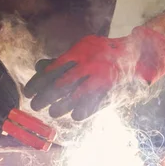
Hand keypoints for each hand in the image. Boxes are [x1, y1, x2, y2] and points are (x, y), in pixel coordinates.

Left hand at [24, 27, 164, 120]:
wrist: (136, 54)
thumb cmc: (103, 53)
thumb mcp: (81, 50)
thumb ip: (61, 60)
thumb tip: (39, 67)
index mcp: (79, 53)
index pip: (52, 69)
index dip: (38, 83)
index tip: (28, 92)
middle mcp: (88, 65)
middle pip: (59, 86)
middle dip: (44, 98)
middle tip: (35, 106)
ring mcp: (100, 79)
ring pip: (73, 99)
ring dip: (59, 108)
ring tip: (53, 112)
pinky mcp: (109, 92)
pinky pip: (90, 107)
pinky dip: (79, 113)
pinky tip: (74, 115)